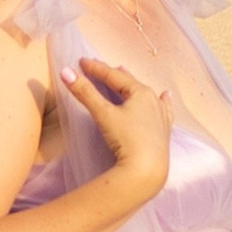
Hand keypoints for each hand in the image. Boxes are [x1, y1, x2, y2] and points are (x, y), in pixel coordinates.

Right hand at [65, 54, 170, 207]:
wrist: (147, 170)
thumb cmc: (126, 139)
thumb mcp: (103, 114)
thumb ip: (85, 92)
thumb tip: (65, 72)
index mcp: (140, 92)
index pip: (113, 76)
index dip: (96, 68)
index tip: (81, 61)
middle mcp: (153, 100)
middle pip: (129, 83)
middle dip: (113, 75)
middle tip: (100, 68)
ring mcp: (161, 116)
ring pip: (145, 94)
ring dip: (132, 85)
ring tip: (125, 73)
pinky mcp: (164, 131)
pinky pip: (164, 109)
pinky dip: (161, 101)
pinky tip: (165, 96)